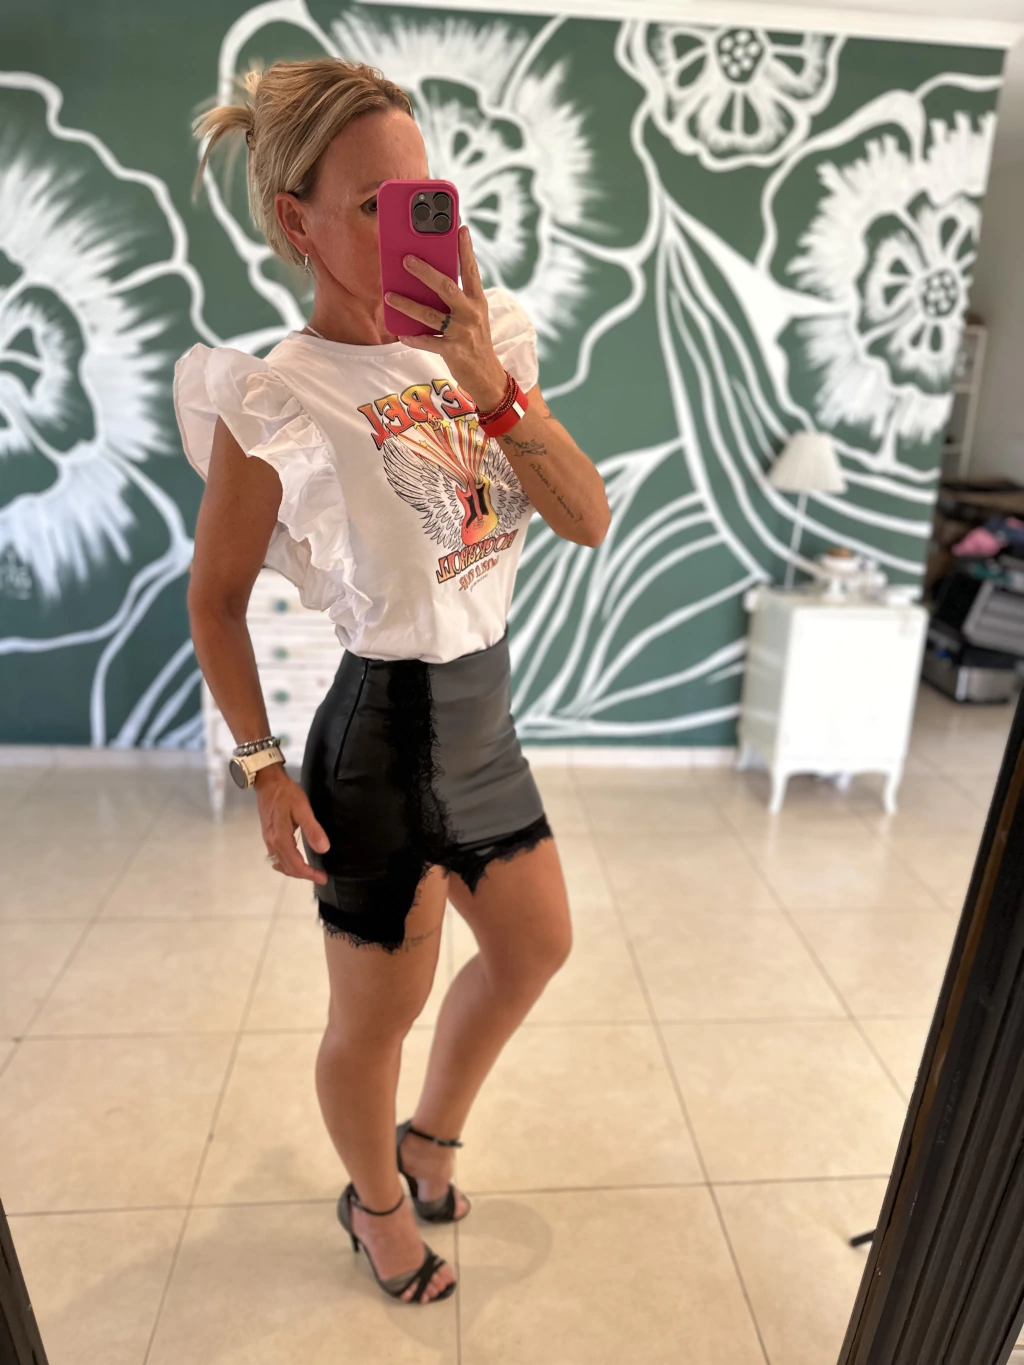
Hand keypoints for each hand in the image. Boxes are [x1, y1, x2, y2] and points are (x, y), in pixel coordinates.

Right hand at [255, 764, 329, 884]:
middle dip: (304, 875)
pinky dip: (287, 864)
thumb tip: (323, 849)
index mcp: (281, 838)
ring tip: (310, 872)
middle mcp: (272, 843)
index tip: (323, 877)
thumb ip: (312, 829)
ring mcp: (268, 840)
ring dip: (295, 871)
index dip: (310, 874)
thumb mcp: (302, 808)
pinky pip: (277, 857)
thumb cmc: (286, 793)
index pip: (295, 864)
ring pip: (281, 864)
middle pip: (288, 867)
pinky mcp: (268, 835)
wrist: (267, 782)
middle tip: (321, 876)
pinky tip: (294, 862)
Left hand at [386, 224, 507, 411]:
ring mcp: (462, 332)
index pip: (471, 270)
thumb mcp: (473, 315)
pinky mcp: (453, 351)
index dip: (466, 249)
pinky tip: (401, 333)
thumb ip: (456, 298)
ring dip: (408, 304)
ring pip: (430, 315)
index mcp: (477, 301)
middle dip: (425, 272)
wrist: (487, 375)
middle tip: (406, 259)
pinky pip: (428, 342)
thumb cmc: (475, 340)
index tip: (460, 228)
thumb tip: (429, 279)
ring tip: (389, 295)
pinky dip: (414, 338)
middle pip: (447, 287)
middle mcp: (471, 314)